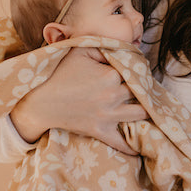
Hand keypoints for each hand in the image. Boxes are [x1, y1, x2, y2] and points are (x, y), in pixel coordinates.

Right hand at [10, 47, 146, 154]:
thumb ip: (103, 45)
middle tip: (145, 88)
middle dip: (142, 88)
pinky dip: (132, 146)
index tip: (137, 69)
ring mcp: (108, 115)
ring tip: (149, 109)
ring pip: (139, 114)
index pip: (132, 70)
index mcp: (110, 75)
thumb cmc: (60, 73)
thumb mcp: (80, 51)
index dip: (135, 69)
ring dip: (145, 111)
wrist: (41, 101)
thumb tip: (122, 49)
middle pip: (139, 91)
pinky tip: (139, 146)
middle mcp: (113, 95)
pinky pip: (121, 143)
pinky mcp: (100, 131)